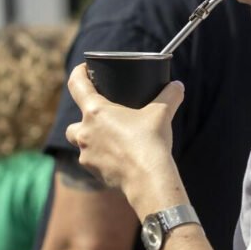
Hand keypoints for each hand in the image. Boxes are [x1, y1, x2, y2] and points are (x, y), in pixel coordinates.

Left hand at [65, 64, 185, 214]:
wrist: (149, 179)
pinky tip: (118, 158)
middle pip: (72, 124)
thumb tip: (178, 86)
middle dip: (83, 121)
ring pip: (81, 145)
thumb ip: (169, 96)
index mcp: (96, 111)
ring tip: (110, 140)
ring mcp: (87, 155)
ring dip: (92, 141)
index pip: (76, 85)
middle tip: (101, 118)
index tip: (84, 69)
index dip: (78, 73)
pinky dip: (102, 158)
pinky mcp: (94, 173)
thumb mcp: (162, 113)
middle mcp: (85, 132)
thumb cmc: (150, 142)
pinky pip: (93, 162)